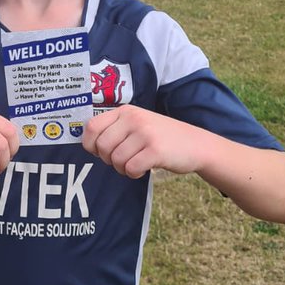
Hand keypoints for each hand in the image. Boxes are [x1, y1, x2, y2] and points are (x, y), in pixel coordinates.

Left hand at [82, 105, 203, 178]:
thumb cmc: (162, 138)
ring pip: (116, 160)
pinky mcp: (156, 150)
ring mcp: (145, 133)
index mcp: (126, 111)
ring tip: (136, 163)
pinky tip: (143, 169)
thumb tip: (88, 144)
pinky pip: (131, 168)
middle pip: (102, 147)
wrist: (197, 144)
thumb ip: (116, 128)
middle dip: (108, 160)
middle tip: (123, 161)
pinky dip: (134, 174)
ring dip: (122, 169)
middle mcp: (134, 118)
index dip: (90, 144)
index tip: (100, 152)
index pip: (92, 127)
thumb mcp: (138, 123)